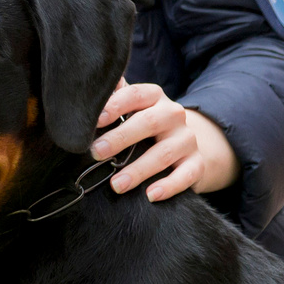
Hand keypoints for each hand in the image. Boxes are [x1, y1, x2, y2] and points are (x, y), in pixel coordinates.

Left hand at [93, 78, 238, 200]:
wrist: (183, 145)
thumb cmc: (146, 125)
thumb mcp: (132, 108)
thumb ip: (114, 97)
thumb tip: (87, 88)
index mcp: (154, 97)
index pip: (135, 95)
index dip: (115, 105)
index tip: (96, 120)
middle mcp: (173, 114)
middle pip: (149, 122)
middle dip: (121, 137)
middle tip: (97, 152)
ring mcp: (187, 139)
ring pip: (163, 153)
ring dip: (138, 170)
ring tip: (116, 185)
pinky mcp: (197, 163)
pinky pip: (186, 175)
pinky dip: (169, 186)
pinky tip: (150, 195)